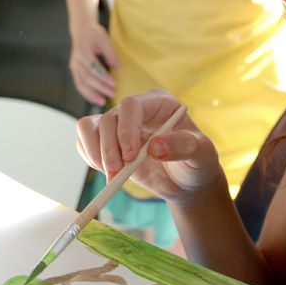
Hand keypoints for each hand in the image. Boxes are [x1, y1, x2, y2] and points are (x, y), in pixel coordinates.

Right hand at [69, 21, 119, 105]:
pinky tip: (96, 99)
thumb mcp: (104, 39)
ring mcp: (74, 67)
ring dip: (92, 94)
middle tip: (113, 93)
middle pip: (87, 77)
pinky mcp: (75, 72)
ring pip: (81, 84)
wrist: (81, 31)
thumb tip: (119, 68)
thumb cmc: (94, 34)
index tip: (114, 83)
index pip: (92, 67)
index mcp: (83, 51)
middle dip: (100, 87)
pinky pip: (79, 85)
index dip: (103, 76)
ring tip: (103, 101)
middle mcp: (76, 60)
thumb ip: (111, 54)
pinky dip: (87, 94)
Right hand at [76, 89, 223, 204]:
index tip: (130, 156)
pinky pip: (84, 143)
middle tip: (119, 173)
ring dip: (95, 153)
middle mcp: (134, 111)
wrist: (186, 181)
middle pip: (107, 119)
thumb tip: (154, 147)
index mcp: (158, 103)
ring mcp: (118, 126)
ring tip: (113, 175)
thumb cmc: (197, 162)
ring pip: (88, 127)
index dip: (125, 129)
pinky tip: (110, 173)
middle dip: (109, 149)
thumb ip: (182, 147)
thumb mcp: (201, 154)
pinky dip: (91, 159)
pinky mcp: (106, 142)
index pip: (130, 105)